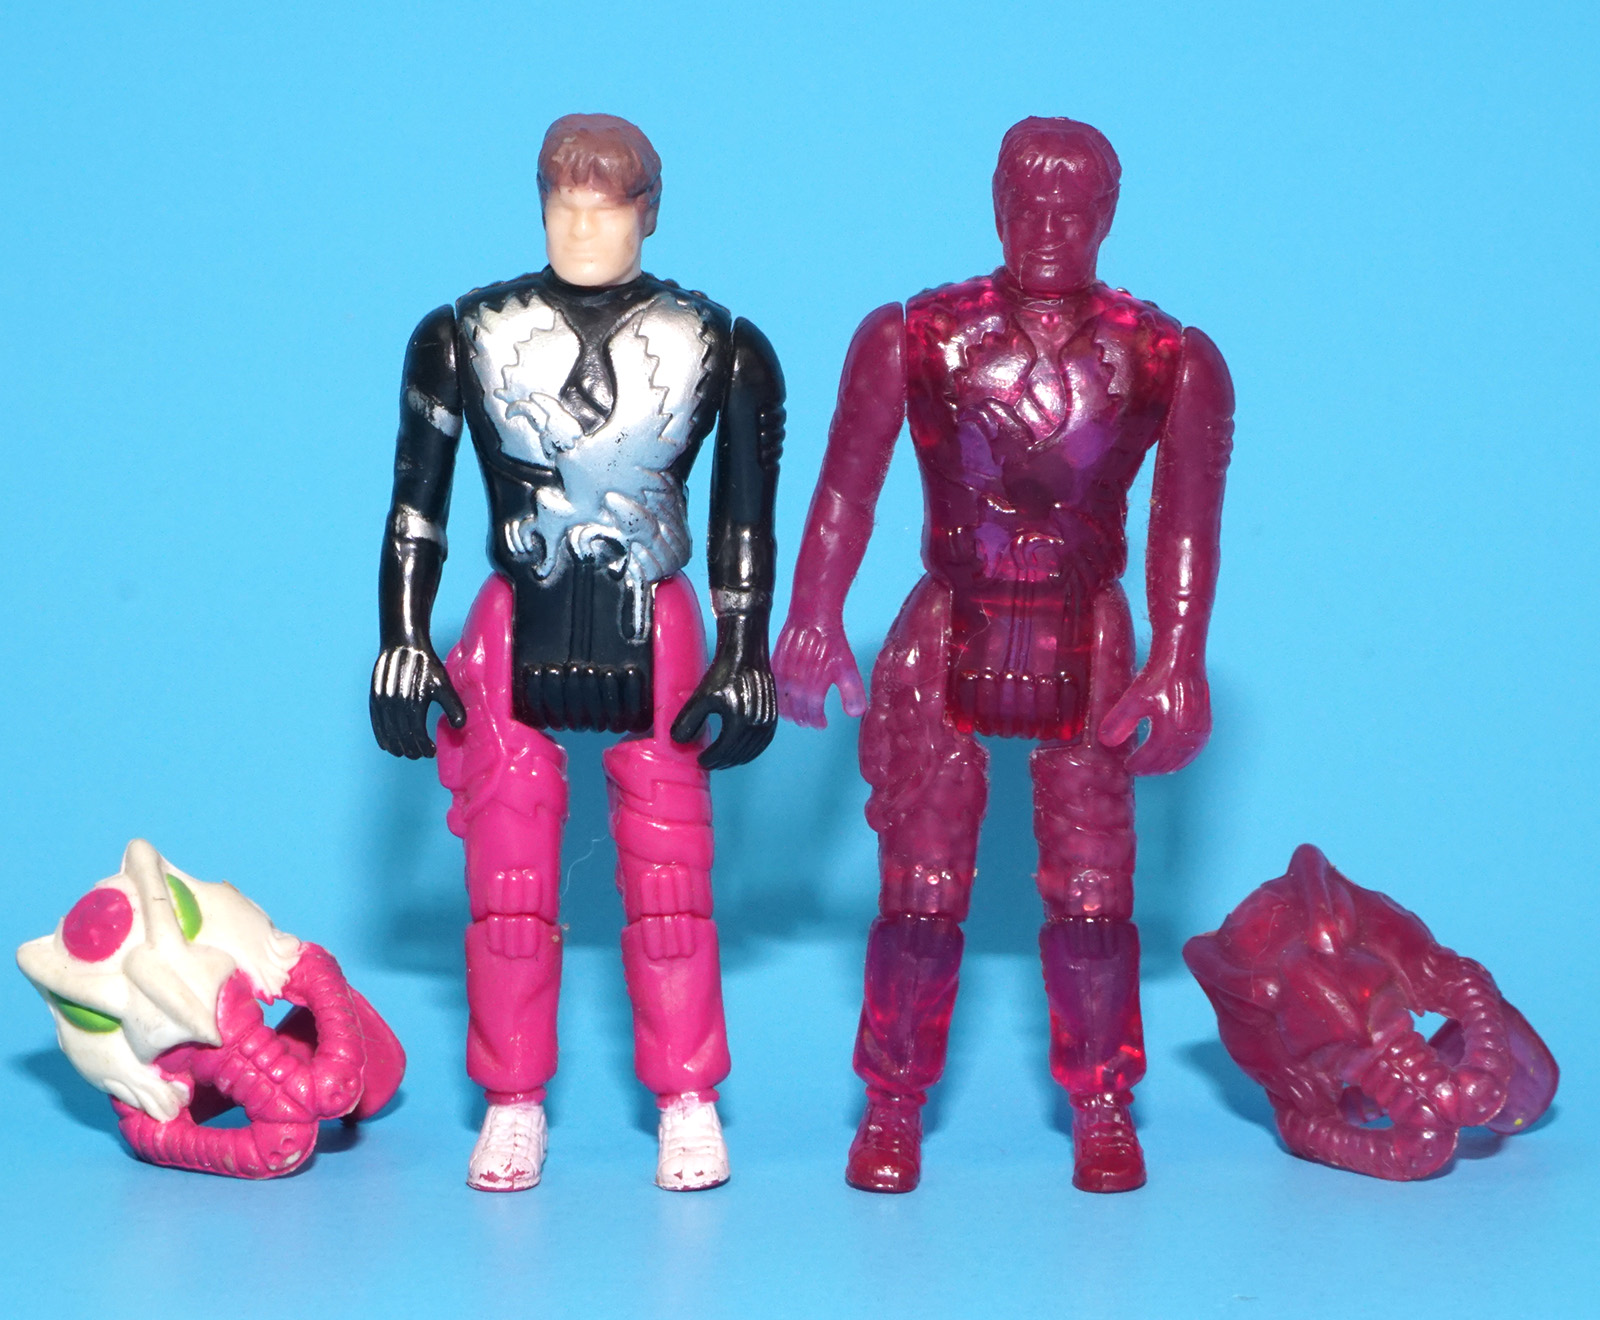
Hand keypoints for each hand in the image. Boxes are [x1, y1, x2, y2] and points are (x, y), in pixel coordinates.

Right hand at [370, 643, 465, 758]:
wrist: (404, 645)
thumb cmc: (427, 666)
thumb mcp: (444, 684)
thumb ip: (453, 706)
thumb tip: (460, 726)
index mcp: (414, 703)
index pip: (417, 735)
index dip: (423, 748)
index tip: (430, 752)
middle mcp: (395, 704)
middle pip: (401, 737)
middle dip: (411, 750)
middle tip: (420, 755)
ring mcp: (383, 702)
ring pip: (387, 733)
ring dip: (396, 747)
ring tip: (406, 753)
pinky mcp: (375, 698)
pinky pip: (376, 723)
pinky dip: (381, 737)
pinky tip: (388, 745)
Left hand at [670, 615, 777, 769]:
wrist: (747, 652)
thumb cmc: (723, 672)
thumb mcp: (700, 696)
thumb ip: (688, 721)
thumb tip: (679, 741)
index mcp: (739, 722)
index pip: (723, 751)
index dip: (710, 759)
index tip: (700, 760)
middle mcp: (757, 725)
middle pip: (738, 754)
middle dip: (722, 761)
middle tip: (709, 762)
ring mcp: (768, 721)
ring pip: (752, 751)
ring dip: (736, 759)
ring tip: (722, 760)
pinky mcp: (773, 717)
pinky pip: (763, 743)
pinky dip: (751, 751)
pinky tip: (740, 751)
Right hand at [772, 618, 864, 727]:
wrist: (813, 617)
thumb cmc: (831, 642)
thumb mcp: (848, 669)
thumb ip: (852, 693)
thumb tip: (854, 714)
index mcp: (813, 688)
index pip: (812, 713)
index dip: (817, 721)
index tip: (821, 724)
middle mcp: (795, 684)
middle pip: (796, 710)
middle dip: (803, 719)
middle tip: (808, 723)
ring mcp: (783, 675)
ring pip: (782, 701)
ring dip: (788, 712)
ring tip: (795, 716)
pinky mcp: (775, 665)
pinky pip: (773, 688)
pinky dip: (778, 697)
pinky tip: (783, 697)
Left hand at [1098, 654, 1210, 775]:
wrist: (1181, 661)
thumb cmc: (1158, 678)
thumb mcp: (1132, 700)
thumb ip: (1119, 723)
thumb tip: (1106, 743)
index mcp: (1170, 729)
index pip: (1151, 757)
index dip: (1139, 764)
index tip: (1127, 766)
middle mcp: (1188, 734)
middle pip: (1167, 762)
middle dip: (1151, 769)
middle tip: (1137, 770)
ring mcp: (1200, 731)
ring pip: (1182, 760)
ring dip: (1166, 767)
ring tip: (1151, 768)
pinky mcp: (1206, 727)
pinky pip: (1194, 752)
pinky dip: (1182, 760)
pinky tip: (1171, 760)